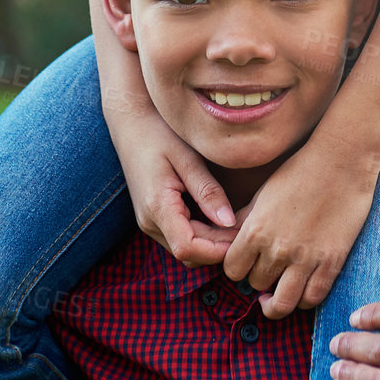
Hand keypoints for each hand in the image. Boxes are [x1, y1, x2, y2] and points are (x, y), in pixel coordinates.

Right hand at [111, 105, 237, 266]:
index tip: (245, 233)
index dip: (218, 249)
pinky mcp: (155, 219)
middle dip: (221, 247)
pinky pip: (182, 238)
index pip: (188, 248)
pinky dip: (203, 235)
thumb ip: (207, 190)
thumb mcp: (187, 158)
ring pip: (186, 250)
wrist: (130, 125)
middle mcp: (150, 222)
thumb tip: (229, 222)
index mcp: (157, 207)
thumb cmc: (158, 134)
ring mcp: (150, 223)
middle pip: (190, 254)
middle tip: (250, 224)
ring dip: (212, 243)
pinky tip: (221, 217)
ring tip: (238, 220)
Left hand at [221, 132, 379, 318]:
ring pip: (281, 304)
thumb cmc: (300, 170)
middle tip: (268, 271)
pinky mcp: (331, 262)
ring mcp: (305, 258)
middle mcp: (277, 249)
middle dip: (259, 279)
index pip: (232, 270)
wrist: (341, 161)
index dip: (238, 269)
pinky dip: (304, 301)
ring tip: (278, 294)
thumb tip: (230, 240)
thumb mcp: (263, 194)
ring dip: (277, 301)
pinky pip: (312, 299)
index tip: (247, 263)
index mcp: (255, 230)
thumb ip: (246, 222)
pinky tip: (301, 291)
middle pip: (256, 284)